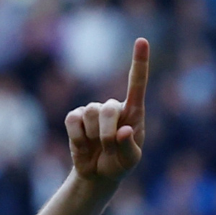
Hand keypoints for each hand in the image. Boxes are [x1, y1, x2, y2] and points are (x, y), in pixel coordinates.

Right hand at [65, 38, 148, 182]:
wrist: (98, 174)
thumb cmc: (119, 164)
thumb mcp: (130, 161)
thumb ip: (129, 146)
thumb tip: (124, 131)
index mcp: (133, 113)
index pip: (137, 84)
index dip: (139, 62)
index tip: (142, 41)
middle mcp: (113, 107)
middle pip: (109, 109)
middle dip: (107, 134)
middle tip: (109, 149)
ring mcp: (92, 110)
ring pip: (90, 114)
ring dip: (94, 137)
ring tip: (98, 148)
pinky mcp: (74, 117)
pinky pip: (73, 121)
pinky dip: (78, 138)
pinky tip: (83, 145)